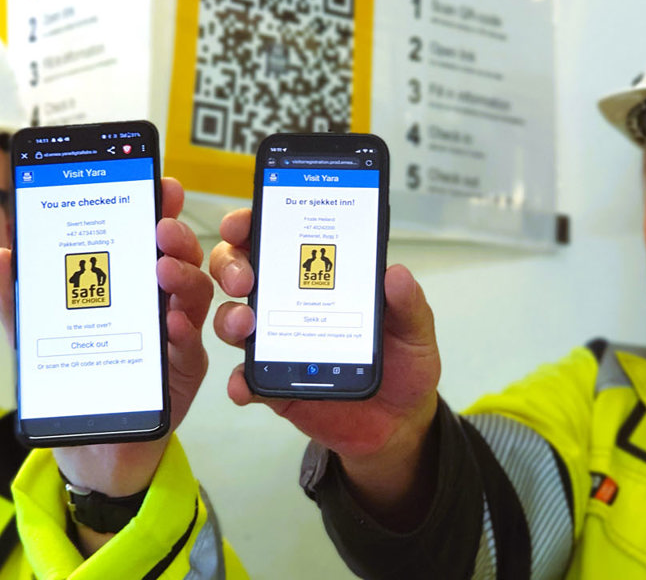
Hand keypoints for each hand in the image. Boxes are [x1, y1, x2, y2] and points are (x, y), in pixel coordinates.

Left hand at [0, 177, 211, 502]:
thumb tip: (0, 258)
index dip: (160, 207)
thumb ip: (20, 300)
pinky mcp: (183, 369)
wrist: (91, 444)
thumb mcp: (37, 336)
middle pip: (180, 256)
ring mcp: (175, 332)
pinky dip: (184, 328)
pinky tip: (171, 322)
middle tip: (162, 227)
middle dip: (177, 235)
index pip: (148, 235)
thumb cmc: (75, 375)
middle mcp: (158, 300)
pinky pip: (193, 344)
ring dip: (183, 275)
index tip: (163, 185)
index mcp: (128, 282)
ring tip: (162, 269)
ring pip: (195, 292)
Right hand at [210, 208, 440, 524]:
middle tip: (244, 278)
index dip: (251, 223)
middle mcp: (288, 302)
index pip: (276, 237)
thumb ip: (408, 303)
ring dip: (230, 318)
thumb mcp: (415, 329)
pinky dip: (240, 381)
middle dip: (231, 266)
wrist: (400, 421)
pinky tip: (245, 383)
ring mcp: (276, 342)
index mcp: (320, 275)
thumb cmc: (404, 361)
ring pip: (233, 320)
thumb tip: (397, 273)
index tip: (242, 224)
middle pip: (241, 271)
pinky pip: (246, 379)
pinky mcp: (273, 383)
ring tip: (246, 325)